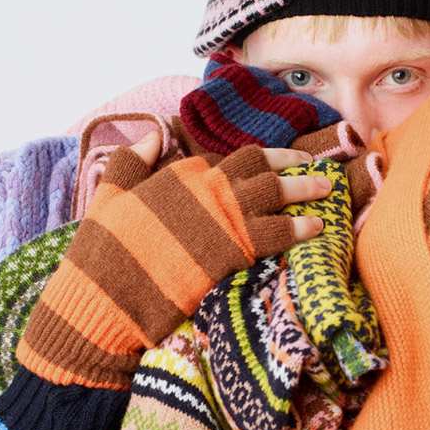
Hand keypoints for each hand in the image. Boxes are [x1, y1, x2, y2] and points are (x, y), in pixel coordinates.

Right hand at [123, 129, 329, 242]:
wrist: (107, 294)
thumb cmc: (103, 250)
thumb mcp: (109, 196)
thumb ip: (131, 163)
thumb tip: (151, 135)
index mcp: (180, 174)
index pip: (226, 160)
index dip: (252, 161)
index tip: (268, 164)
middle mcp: (206, 188)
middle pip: (259, 166)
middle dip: (290, 163)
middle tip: (313, 164)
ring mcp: (223, 218)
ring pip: (275, 194)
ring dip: (304, 190)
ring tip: (326, 189)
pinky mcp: (234, 252)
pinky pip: (277, 234)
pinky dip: (299, 228)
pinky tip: (316, 228)